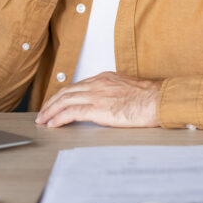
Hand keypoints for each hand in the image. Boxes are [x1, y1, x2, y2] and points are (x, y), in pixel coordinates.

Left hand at [35, 72, 162, 127]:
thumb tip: (110, 103)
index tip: (56, 103)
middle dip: (51, 103)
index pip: (76, 86)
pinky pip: (71, 112)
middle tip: (42, 113)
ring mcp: (96, 95)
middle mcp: (97, 83)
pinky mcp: (98, 108)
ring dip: (50, 111)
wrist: (159, 100)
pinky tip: (53, 124)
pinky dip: (59, 118)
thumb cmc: (150, 98)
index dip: (63, 95)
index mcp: (104, 78)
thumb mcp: (128, 90)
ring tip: (43, 120)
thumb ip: (115, 93)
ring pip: (64, 100)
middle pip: (65, 91)